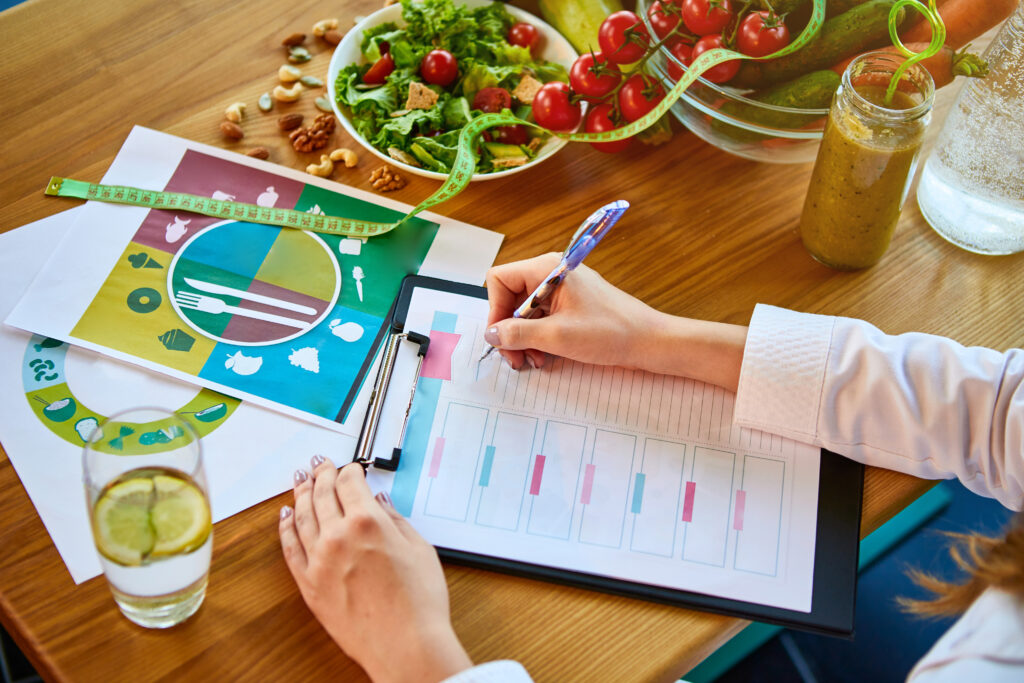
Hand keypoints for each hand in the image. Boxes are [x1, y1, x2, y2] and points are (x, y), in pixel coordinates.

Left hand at [279, 458, 472, 682]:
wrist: (405, 645)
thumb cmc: (419, 602)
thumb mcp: (420, 550)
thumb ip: (397, 520)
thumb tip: (382, 504)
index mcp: (369, 522)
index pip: (350, 483)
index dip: (349, 470)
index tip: (351, 468)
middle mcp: (338, 536)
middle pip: (322, 494)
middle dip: (321, 475)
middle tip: (320, 465)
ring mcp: (319, 561)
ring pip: (302, 516)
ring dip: (300, 493)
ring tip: (300, 480)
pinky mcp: (309, 585)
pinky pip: (290, 548)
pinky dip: (285, 528)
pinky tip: (285, 516)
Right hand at [485, 254, 748, 390]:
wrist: (649, 342)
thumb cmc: (610, 332)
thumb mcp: (557, 336)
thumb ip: (518, 333)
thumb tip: (491, 334)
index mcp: (548, 269)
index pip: (500, 279)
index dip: (495, 310)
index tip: (501, 338)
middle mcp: (552, 274)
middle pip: (510, 297)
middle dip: (509, 330)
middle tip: (515, 359)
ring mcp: (562, 290)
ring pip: (525, 312)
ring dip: (523, 339)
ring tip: (533, 361)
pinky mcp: (571, 306)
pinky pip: (542, 319)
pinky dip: (538, 339)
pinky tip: (545, 357)